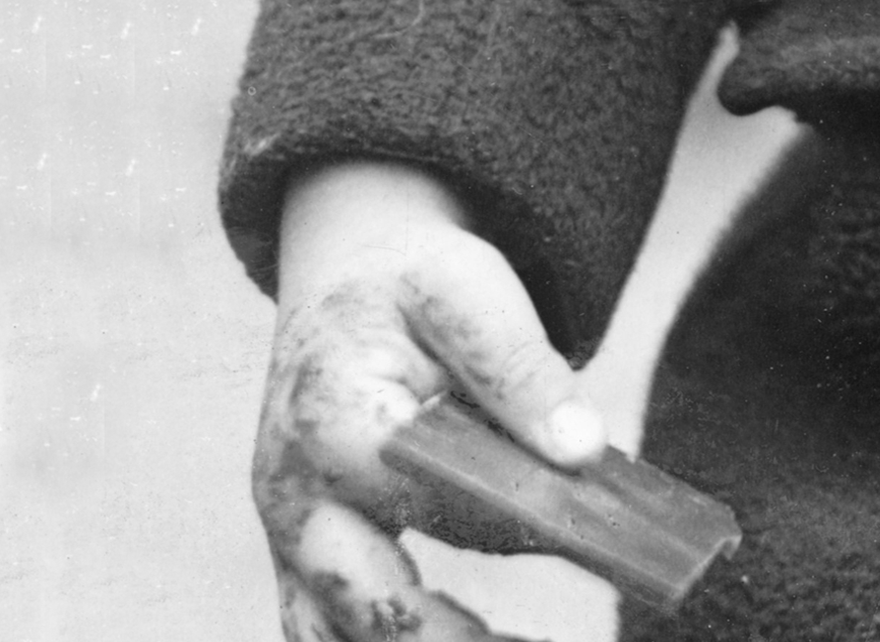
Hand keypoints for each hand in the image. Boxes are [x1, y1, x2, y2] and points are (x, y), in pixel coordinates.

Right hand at [255, 162, 605, 641]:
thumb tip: (583, 451)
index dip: (519, 524)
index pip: (440, 500)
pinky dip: (391, 639)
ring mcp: (289, 540)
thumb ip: (521, 368)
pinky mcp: (298, 561)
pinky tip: (471, 637)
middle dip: (451, 636)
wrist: (339, 273)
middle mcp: (296, 499)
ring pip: (338, 634)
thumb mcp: (466, 286)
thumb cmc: (407, 278)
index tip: (590, 547)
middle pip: (373, 603)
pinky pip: (327, 629)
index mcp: (336, 424)